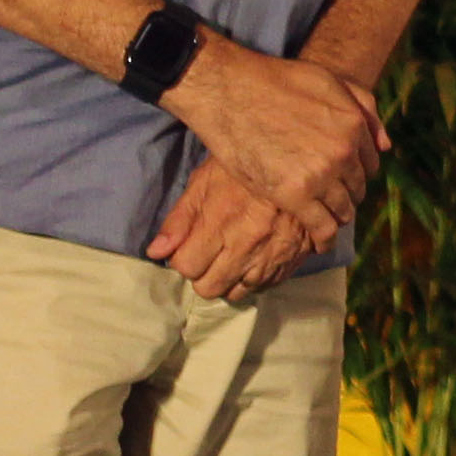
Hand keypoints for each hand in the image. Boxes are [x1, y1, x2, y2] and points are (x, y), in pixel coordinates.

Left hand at [146, 158, 325, 302]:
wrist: (300, 162)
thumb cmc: (244, 169)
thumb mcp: (205, 182)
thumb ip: (179, 219)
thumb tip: (155, 252)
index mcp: (220, 223)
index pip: (186, 266)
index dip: (182, 258)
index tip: (189, 246)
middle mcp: (246, 245)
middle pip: (209, 287)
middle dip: (202, 274)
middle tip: (208, 255)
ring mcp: (271, 256)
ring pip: (237, 292)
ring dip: (228, 280)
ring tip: (231, 259)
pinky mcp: (293, 260)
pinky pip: (264, 287)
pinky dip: (254, 279)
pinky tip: (253, 260)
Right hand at [159, 38, 383, 247]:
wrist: (228, 91)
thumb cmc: (274, 82)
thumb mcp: (329, 81)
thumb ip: (363, 107)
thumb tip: (385, 145)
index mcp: (353, 125)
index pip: (370, 163)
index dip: (358, 173)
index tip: (346, 180)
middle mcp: (343, 152)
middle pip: (357, 187)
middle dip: (349, 194)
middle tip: (335, 201)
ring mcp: (320, 175)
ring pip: (343, 209)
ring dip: (338, 216)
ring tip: (328, 220)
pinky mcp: (293, 195)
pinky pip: (321, 226)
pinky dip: (324, 238)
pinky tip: (320, 243)